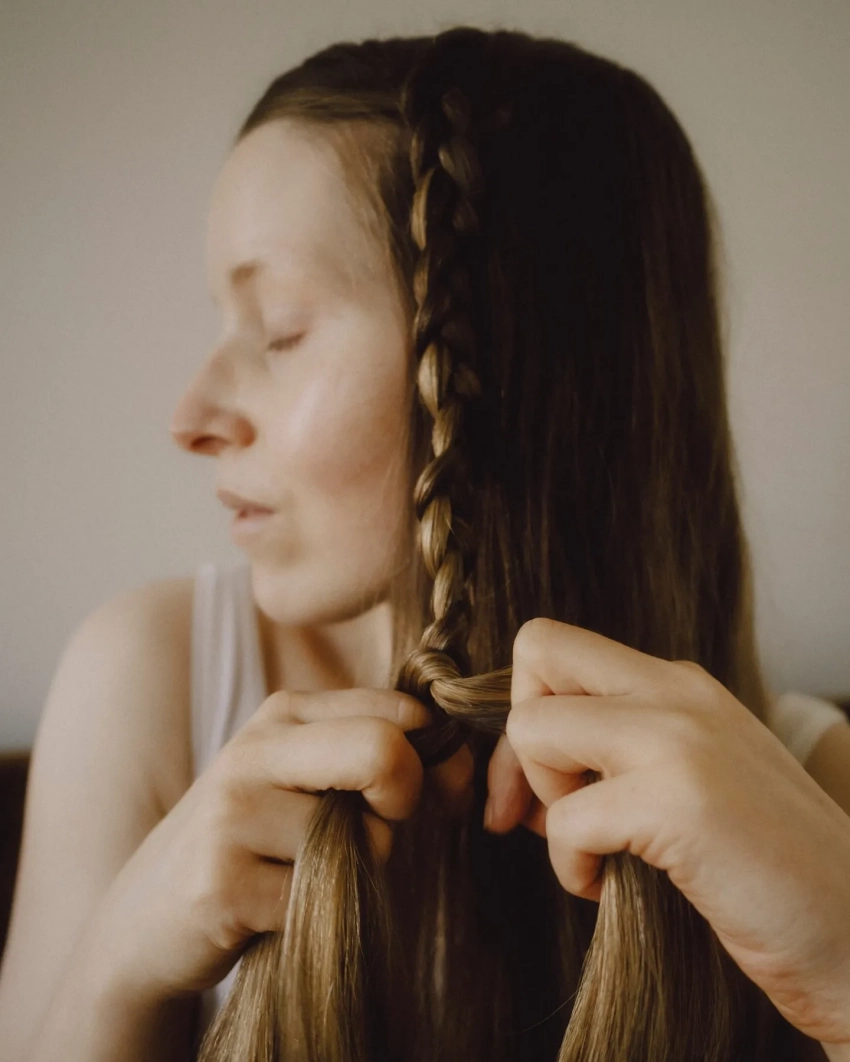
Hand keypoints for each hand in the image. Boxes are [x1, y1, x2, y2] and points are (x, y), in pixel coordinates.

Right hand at [87, 688, 471, 1001]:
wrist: (148, 915)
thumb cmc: (255, 840)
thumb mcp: (311, 780)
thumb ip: (385, 758)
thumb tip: (466, 763)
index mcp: (287, 711)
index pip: (401, 712)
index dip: (430, 761)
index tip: (408, 796)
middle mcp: (258, 748)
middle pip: (384, 753)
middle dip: (404, 803)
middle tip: (372, 832)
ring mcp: (234, 813)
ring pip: (364, 842)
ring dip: (354, 874)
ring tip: (298, 874)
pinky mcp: (223, 883)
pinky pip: (325, 900)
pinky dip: (317, 914)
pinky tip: (271, 906)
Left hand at [486, 617, 849, 1045]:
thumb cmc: (769, 872)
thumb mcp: (692, 783)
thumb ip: (618, 758)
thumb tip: (519, 778)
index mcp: (682, 686)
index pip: (559, 648)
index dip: (529, 711)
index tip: (544, 787)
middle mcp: (680, 693)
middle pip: (538, 647)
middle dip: (520, 735)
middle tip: (548, 807)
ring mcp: (681, 740)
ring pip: (533, 726)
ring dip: (545, 802)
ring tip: (595, 848)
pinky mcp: (680, 802)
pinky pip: (564, 820)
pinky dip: (569, 866)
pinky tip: (608, 888)